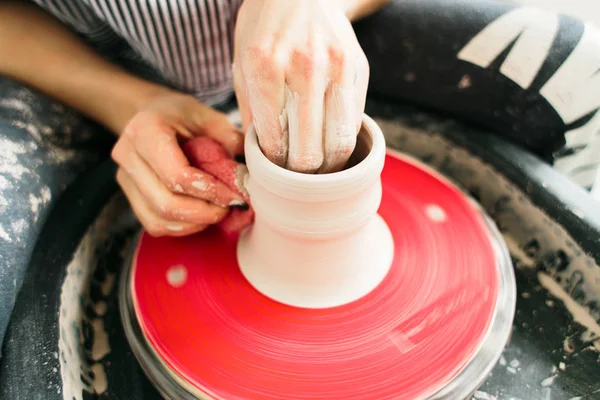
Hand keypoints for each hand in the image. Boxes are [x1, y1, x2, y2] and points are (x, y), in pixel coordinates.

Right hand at [111, 92, 244, 236]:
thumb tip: (245, 168)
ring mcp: (124, 178)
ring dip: (194, 223)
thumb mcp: (206, 115)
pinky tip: (200, 216)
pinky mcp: (129, 196)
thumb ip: (227, 137)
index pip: (176, 174)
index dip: (209, 191)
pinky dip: (182, 227)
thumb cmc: (180, 115)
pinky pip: (155, 224)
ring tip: (217, 212)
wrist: (149, 114)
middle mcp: (128, 155)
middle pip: (166, 202)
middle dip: (203, 212)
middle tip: (229, 208)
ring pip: (159, 218)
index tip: (234, 194)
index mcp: (145, 130)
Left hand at [233, 0, 368, 172]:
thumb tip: (255, 155)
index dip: (274, 166)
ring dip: (327, 164)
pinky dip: (343, 140)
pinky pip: (355, 122)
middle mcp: (304, 67)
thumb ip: (248, 111)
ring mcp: (337, 67)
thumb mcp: (241, 63)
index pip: (275, 143)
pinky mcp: (358, 68)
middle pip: (309, 152)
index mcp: (265, 67)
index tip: (274, 169)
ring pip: (339, 144)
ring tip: (316, 165)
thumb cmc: (265, 29)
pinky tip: (330, 139)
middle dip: (301, 174)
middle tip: (295, 173)